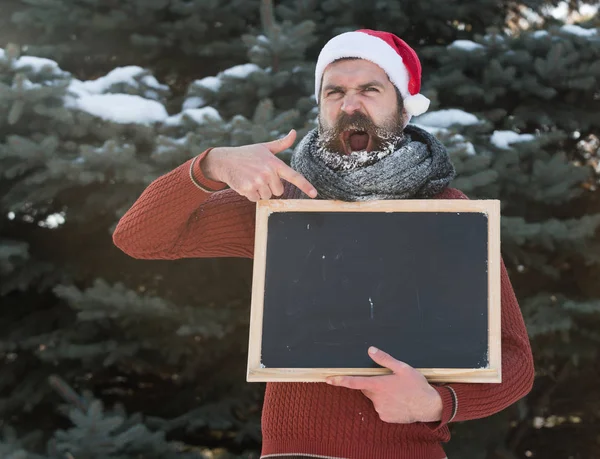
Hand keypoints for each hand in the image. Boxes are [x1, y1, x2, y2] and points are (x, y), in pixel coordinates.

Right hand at [201, 129, 317, 201]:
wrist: (225, 160)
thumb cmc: (247, 154)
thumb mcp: (265, 147)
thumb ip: (281, 143)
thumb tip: (294, 132)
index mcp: (275, 163)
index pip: (294, 176)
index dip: (305, 186)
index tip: (314, 194)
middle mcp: (268, 172)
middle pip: (279, 191)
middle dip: (271, 187)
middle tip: (260, 176)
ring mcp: (258, 181)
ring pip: (268, 196)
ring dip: (261, 191)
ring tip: (252, 179)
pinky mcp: (248, 189)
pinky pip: (256, 199)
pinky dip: (251, 194)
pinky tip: (246, 184)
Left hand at [326, 346, 442, 423]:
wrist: (429, 406)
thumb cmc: (416, 385)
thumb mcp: (402, 368)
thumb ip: (384, 359)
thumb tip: (370, 349)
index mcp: (378, 385)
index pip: (354, 382)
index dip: (340, 380)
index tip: (328, 379)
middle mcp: (376, 398)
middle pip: (367, 389)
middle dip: (374, 384)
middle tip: (389, 382)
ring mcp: (380, 409)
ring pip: (375, 399)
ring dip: (382, 394)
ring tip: (398, 392)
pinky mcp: (385, 417)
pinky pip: (381, 408)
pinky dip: (387, 403)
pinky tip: (399, 401)